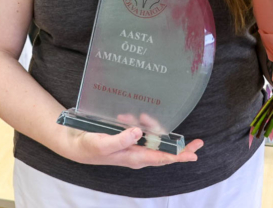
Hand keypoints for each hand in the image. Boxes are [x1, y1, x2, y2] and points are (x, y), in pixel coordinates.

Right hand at [61, 125, 203, 168]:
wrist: (75, 144)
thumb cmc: (88, 146)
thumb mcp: (102, 143)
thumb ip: (120, 140)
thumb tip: (139, 132)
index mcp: (134, 157)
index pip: (162, 158)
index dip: (179, 155)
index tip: (194, 153)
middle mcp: (137, 153)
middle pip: (164, 150)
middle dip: (179, 145)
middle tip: (198, 141)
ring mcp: (133, 146)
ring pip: (153, 137)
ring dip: (152, 126)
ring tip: (141, 115)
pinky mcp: (128, 138)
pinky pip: (142, 130)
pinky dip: (141, 122)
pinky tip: (129, 116)